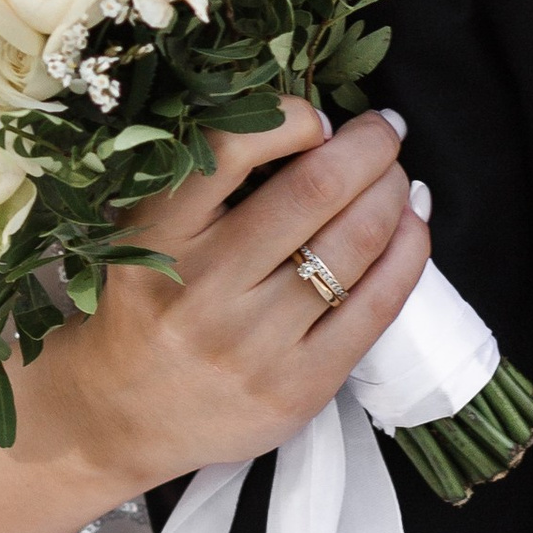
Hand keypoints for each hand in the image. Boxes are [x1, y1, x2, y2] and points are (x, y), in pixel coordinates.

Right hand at [26, 101, 428, 508]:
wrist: (121, 415)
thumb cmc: (148, 308)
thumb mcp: (146, 233)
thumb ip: (209, 184)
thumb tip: (322, 131)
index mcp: (157, 237)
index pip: (234, 148)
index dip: (295, 117)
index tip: (318, 119)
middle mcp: (203, 289)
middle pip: (317, 189)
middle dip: (369, 146)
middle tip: (382, 132)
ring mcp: (253, 345)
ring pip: (355, 244)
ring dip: (393, 193)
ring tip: (396, 179)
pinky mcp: (298, 387)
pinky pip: (377, 307)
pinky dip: (408, 254)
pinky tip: (411, 227)